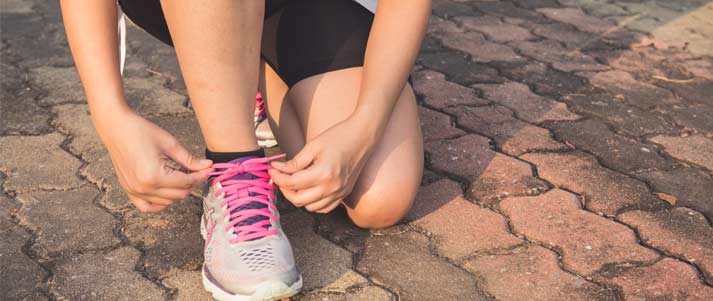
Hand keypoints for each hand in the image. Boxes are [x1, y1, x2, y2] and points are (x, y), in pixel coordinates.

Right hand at [95, 108, 212, 211]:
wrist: (116, 127)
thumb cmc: (141, 131)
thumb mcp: (170, 144)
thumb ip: (190, 160)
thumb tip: (208, 166)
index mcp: (154, 176)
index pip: (186, 183)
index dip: (200, 176)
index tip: (209, 169)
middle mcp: (143, 188)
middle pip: (179, 194)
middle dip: (192, 183)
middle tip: (198, 171)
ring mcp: (134, 191)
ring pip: (167, 201)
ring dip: (178, 191)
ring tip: (182, 175)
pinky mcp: (128, 190)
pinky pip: (147, 206)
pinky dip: (160, 203)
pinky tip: (168, 192)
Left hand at [269, 117, 375, 212]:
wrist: (363, 136)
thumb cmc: (339, 136)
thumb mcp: (313, 146)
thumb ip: (295, 162)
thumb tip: (278, 169)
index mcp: (324, 173)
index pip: (292, 183)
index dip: (278, 177)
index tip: (272, 169)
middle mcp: (332, 188)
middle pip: (298, 200)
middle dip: (285, 189)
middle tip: (280, 176)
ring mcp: (340, 193)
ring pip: (310, 207)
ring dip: (298, 197)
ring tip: (294, 182)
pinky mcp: (344, 194)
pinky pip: (324, 208)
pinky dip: (313, 203)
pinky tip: (308, 190)